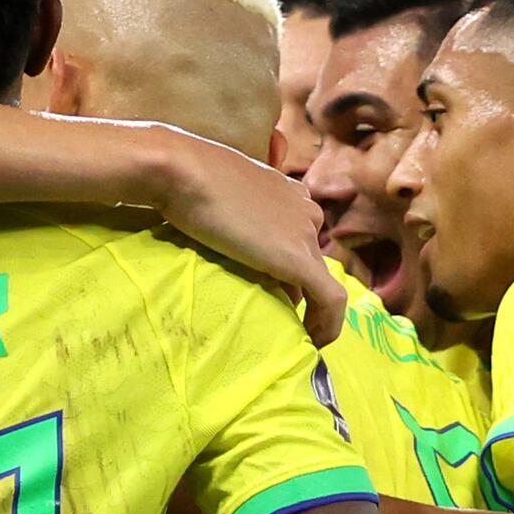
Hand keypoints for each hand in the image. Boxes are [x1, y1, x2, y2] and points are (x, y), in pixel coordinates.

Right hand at [152, 139, 342, 344]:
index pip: (296, 236)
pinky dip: (327, 324)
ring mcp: (304, 233)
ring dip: (306, 307)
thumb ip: (236, 216)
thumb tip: (242, 253)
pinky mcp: (298, 258)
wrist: (183, 171)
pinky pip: (330, 299)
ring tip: (286, 331)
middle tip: (271, 316)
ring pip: (318, 279)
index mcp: (288, 191)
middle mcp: (305, 209)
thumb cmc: (187, 177)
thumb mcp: (219, 195)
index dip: (285, 267)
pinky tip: (313, 342)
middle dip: (293, 289)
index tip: (268, 290)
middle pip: (307, 259)